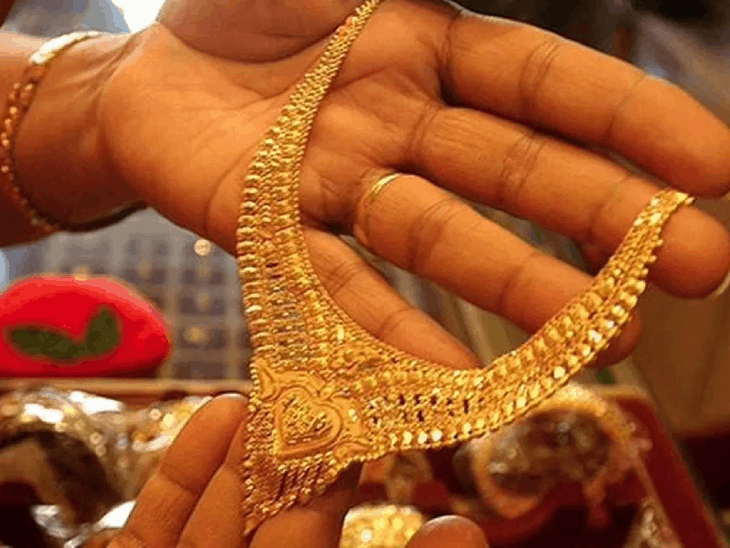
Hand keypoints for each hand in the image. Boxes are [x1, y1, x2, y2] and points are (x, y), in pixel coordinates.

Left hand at [94, 0, 729, 369]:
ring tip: (605, 341)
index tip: (712, 169)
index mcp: (423, 47)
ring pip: (443, 237)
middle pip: (513, 172)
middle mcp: (397, 124)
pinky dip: (397, 331)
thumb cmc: (240, 8)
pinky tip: (461, 380)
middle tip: (699, 272)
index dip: (628, 120)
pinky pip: (341, 288)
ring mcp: (341, 185)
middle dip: (606, 220)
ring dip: (522, 288)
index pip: (542, 83)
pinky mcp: (274, 235)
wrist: (146, 74)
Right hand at [109, 395, 488, 547]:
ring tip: (270, 388)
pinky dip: (179, 477)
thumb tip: (461, 529)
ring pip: (208, 528)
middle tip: (312, 396)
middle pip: (264, 531)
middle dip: (284, 460)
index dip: (335, 486)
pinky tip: (216, 412)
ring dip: (236, 453)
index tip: (360, 427)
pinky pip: (147, 542)